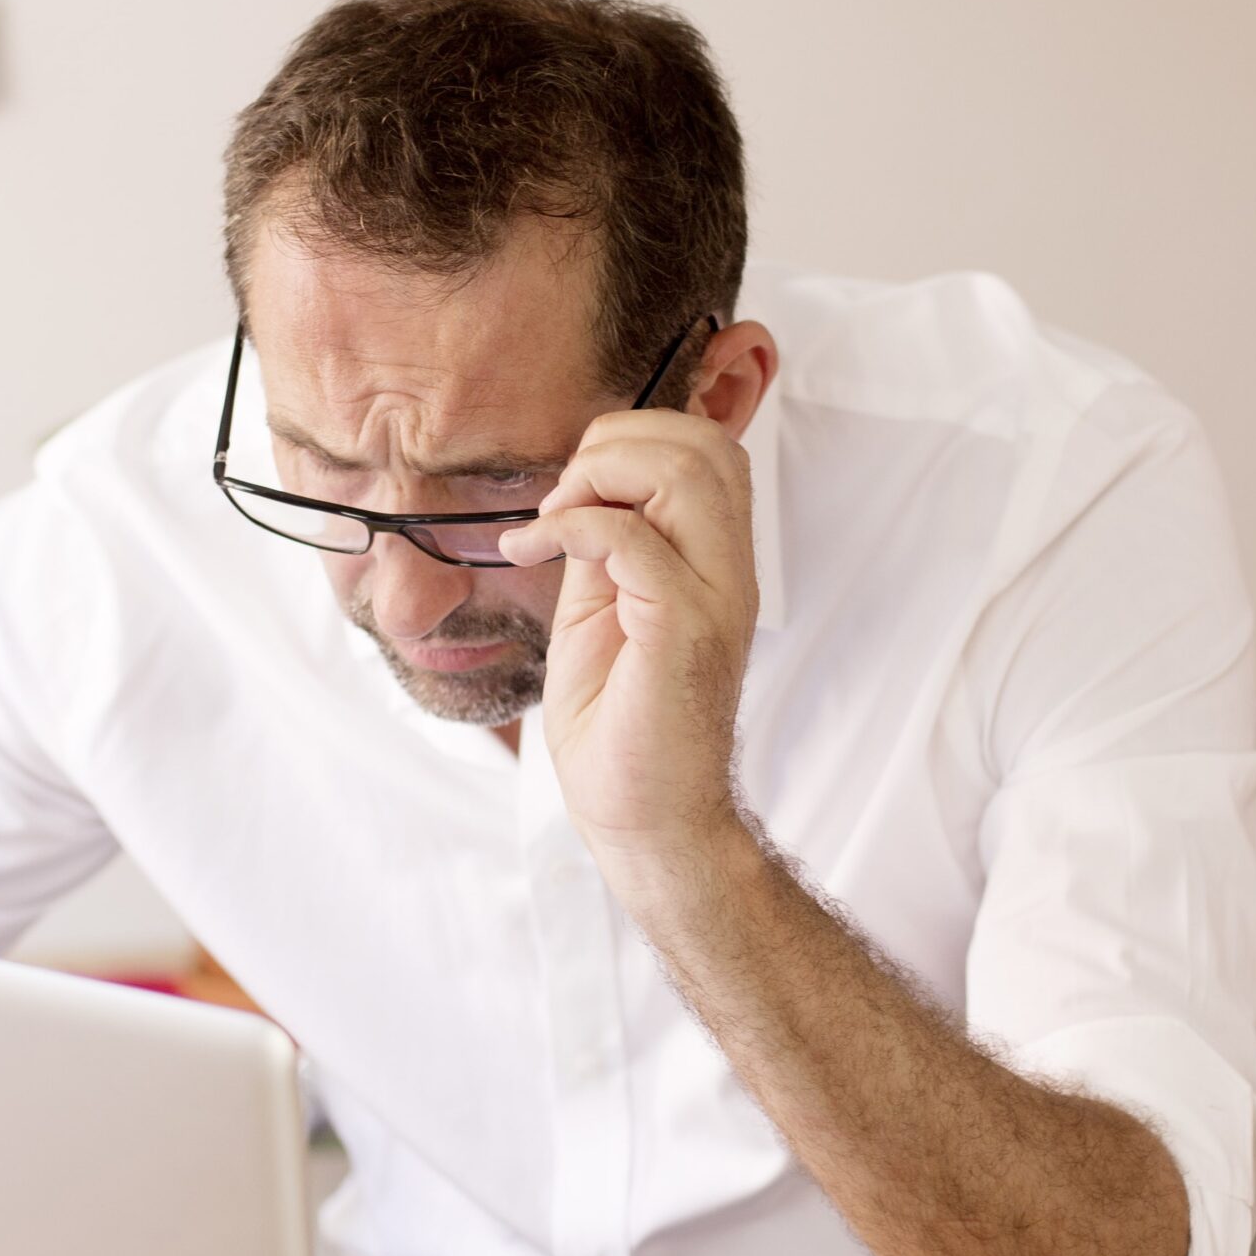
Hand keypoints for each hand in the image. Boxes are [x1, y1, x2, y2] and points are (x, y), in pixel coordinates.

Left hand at [499, 404, 758, 861]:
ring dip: (598, 475)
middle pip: (705, 443)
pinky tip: (526, 549)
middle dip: (616, 442)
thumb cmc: (619, 724)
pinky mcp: (683, 629)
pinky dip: (566, 526)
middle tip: (560, 500)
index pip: (707, 447)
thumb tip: (576, 490)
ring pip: (686, 470)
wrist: (643, 816)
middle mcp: (729, 570)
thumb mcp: (601, 609)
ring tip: (550, 521)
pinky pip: (630, 537)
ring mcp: (716, 597)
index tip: (570, 494)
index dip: (633, 439)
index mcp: (715, 560)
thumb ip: (603, 546)